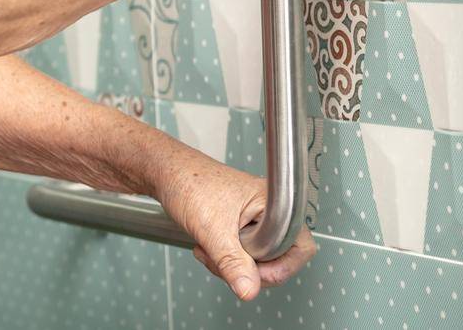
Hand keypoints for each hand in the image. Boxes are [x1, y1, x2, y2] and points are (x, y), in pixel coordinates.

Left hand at [152, 146, 316, 300]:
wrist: (162, 172)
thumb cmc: (186, 182)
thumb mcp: (211, 228)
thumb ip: (232, 262)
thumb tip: (249, 291)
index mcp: (271, 202)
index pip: (300, 246)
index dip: (281, 266)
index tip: (254, 271)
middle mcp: (267, 210)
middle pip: (277, 259)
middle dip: (246, 267)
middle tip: (222, 257)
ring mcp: (253, 218)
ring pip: (256, 260)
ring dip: (230, 263)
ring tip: (208, 246)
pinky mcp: (239, 225)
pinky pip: (241, 254)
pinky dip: (223, 257)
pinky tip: (207, 245)